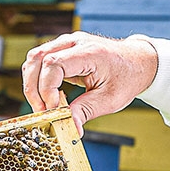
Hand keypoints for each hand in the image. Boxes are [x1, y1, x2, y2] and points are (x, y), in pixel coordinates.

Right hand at [22, 32, 158, 134]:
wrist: (138, 62)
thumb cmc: (127, 78)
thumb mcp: (110, 100)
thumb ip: (86, 111)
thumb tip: (70, 128)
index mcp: (89, 52)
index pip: (53, 64)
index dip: (46, 88)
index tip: (52, 109)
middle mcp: (74, 42)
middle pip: (37, 57)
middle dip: (33, 88)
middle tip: (41, 112)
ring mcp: (67, 43)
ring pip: (34, 57)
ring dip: (32, 83)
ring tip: (43, 107)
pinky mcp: (63, 49)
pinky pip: (41, 61)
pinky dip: (38, 79)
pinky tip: (49, 97)